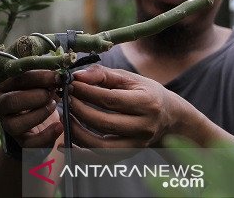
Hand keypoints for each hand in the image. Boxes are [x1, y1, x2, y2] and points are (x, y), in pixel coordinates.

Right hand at [0, 70, 62, 148]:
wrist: (36, 126)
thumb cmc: (37, 98)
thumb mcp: (38, 85)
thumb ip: (45, 79)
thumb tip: (60, 74)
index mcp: (3, 87)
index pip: (15, 79)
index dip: (38, 76)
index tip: (56, 76)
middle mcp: (0, 106)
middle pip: (10, 101)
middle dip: (35, 96)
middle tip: (53, 92)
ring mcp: (7, 125)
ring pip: (16, 123)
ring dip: (39, 113)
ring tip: (54, 106)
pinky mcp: (20, 142)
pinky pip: (30, 143)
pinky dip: (47, 135)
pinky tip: (59, 126)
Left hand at [67, 65, 188, 147]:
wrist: (169, 117)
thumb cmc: (144, 92)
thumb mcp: (128, 78)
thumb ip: (102, 74)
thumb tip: (77, 76)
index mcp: (146, 103)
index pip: (110, 100)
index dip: (86, 92)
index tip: (70, 85)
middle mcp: (144, 127)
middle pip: (104, 124)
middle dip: (79, 111)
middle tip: (65, 99)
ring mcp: (137, 144)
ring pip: (101, 147)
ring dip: (77, 133)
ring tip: (65, 117)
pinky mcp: (129, 155)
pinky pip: (101, 159)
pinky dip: (81, 153)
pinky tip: (65, 143)